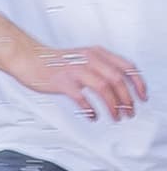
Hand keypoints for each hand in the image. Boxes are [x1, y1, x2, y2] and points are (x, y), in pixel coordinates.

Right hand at [3, 42, 146, 121]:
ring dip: (112, 106)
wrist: (28, 58)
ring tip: (115, 117)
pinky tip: (92, 116)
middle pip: (117, 80)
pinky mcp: (62, 82)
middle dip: (127, 99)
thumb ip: (101, 67)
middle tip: (129, 112)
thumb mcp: (83, 58)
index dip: (138, 84)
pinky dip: (90, 109)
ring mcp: (75, 70)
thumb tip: (119, 85)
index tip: (142, 97)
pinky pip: (82, 98)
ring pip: (103, 89)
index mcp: (97, 53)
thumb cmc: (54, 61)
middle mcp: (89, 60)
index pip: (127, 67)